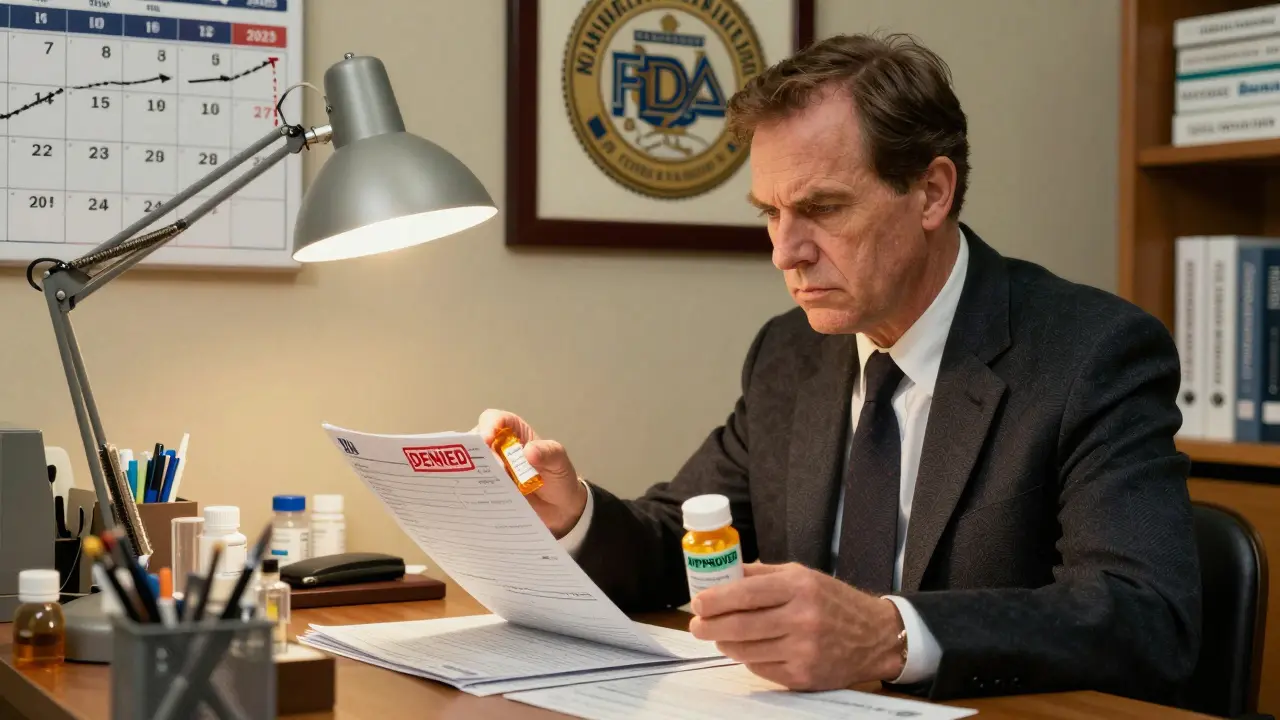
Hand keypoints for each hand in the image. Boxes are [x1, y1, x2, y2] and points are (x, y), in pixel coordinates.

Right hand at [470, 409, 587, 537]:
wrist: (560, 507)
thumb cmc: (559, 476)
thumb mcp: (559, 462)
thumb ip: (548, 453)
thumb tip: (529, 451)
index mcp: (513, 432)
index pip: (494, 419)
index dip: (488, 426)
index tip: (487, 440)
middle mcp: (497, 448)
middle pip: (474, 442)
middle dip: (474, 452)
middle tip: (485, 469)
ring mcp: (490, 469)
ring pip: (469, 464)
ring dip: (471, 473)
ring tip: (480, 486)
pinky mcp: (487, 489)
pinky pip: (473, 487)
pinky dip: (472, 491)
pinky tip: (476, 499)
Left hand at [688, 562, 904, 689]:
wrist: (875, 637)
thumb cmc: (834, 601)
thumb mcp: (802, 575)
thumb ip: (762, 574)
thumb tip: (723, 574)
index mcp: (799, 587)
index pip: (746, 594)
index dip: (716, 600)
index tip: (698, 603)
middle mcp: (802, 619)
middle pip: (741, 626)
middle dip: (710, 626)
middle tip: (696, 626)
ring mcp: (803, 651)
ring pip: (746, 651)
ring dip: (725, 644)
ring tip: (718, 637)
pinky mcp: (803, 676)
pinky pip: (761, 669)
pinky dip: (748, 659)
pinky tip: (747, 650)